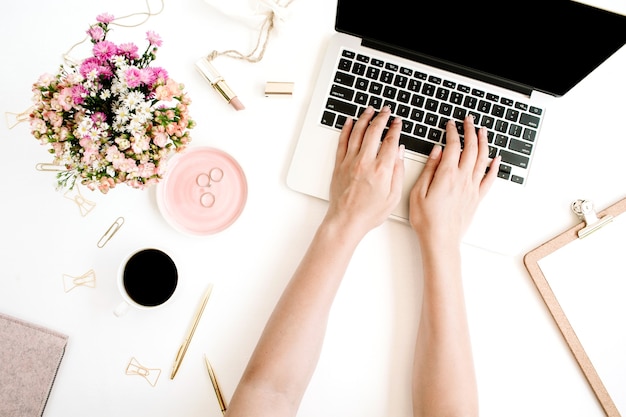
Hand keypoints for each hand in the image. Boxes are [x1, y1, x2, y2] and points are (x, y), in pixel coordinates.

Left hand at [325, 106, 404, 238]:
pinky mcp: (339, 165)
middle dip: (382, 117)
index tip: (398, 122)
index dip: (395, 128)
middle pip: (374, 131)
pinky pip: (342, 142)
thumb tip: (399, 153)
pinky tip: (349, 122)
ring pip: (357, 132)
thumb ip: (398, 172)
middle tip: (386, 110)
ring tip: (370, 110)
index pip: (390, 141)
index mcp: (382, 169)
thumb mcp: (394, 196)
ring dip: (364, 118)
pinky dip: (346, 129)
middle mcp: (365, 162)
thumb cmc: (369, 213)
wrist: (346, 220)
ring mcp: (350, 162)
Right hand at [409, 116, 499, 247]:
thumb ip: (429, 169)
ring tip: (483, 132)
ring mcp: (472, 188)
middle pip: (471, 149)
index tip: (450, 125)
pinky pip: (489, 179)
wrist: (441, 240)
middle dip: (470, 131)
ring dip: (483, 143)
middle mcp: (463, 179)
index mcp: (447, 175)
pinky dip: (494, 167)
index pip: (453, 146)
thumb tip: (437, 152)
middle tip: (468, 121)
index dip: (452, 132)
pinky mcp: (477, 198)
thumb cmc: (427, 220)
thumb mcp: (418, 192)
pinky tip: (496, 160)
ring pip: (482, 160)